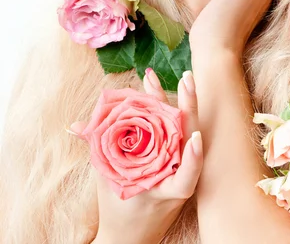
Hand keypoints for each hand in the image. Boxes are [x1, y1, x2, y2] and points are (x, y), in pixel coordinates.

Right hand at [70, 70, 202, 243]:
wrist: (131, 237)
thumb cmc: (118, 210)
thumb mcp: (106, 180)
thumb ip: (96, 148)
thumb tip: (76, 125)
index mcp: (164, 191)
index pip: (186, 178)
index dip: (193, 159)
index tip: (196, 137)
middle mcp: (178, 179)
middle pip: (191, 142)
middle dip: (189, 107)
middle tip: (187, 79)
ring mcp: (182, 171)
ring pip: (190, 135)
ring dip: (186, 105)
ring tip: (184, 79)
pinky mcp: (183, 165)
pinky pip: (185, 137)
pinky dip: (181, 117)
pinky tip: (180, 98)